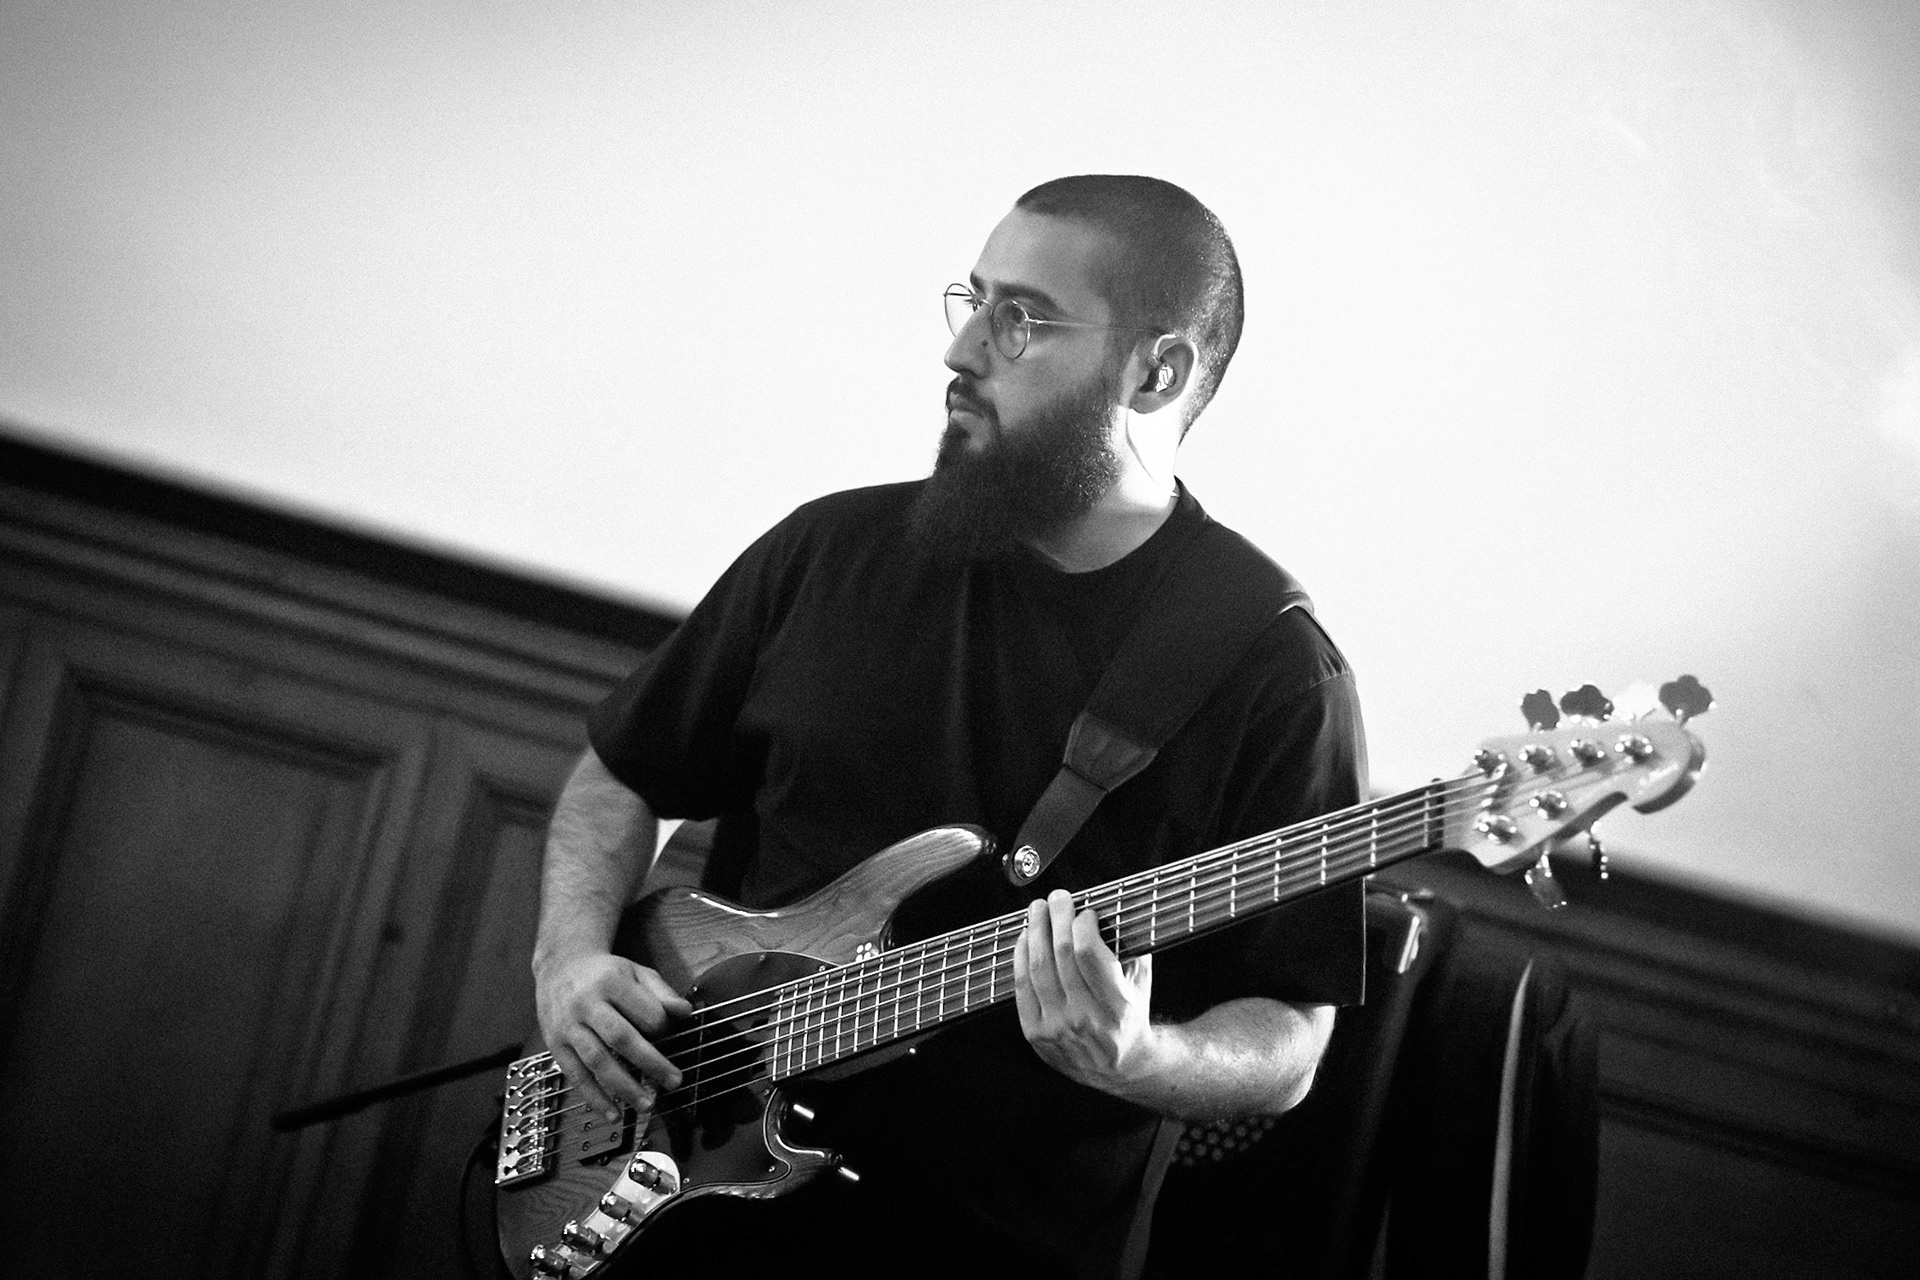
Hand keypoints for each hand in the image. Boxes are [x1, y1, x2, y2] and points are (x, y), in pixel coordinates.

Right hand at [533, 950, 691, 1117]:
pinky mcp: (555, 1044)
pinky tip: (612, 1113)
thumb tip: (686, 1013)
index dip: (662, 1028)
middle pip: (621, 1038)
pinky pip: (575, 1075)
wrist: (560, 965)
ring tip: (646, 1105)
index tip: (672, 1038)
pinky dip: (593, 1097)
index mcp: (612, 982)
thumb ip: (662, 993)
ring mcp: (568, 1026)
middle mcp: (587, 1004)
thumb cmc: (605, 973)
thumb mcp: (636, 972)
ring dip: (622, 1087)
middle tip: (674, 1082)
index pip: (644, 1011)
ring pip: (597, 1060)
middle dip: (650, 1063)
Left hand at [1012, 888, 1164, 1098]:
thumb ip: (1132, 949)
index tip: (1086, 912)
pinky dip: (1021, 956)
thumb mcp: (1142, 985)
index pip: (1089, 954)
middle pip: (1061, 955)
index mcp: (1117, 1005)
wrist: (1118, 1068)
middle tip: (1058, 897)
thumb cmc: (1129, 1019)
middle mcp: (1086, 1018)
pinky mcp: (1035, 1033)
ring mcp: (1057, 1027)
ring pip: (1038, 967)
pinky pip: (1022, 986)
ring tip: (1038, 910)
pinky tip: (1026, 938)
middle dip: (1057, 918)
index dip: (1083, 925)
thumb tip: (1118, 908)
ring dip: (1036, 930)